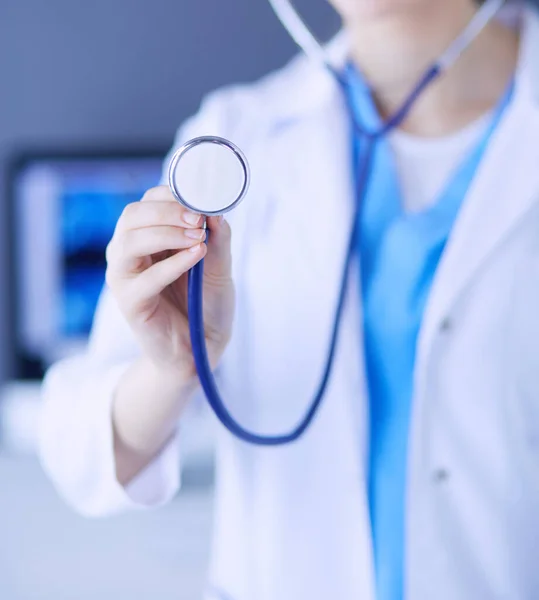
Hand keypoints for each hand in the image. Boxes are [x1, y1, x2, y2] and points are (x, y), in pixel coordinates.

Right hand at [105, 185, 233, 380]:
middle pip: (132, 216)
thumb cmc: (206, 305)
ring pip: (129, 242)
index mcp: (148, 238)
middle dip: (166, 212)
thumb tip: (216, 210)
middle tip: (198, 219)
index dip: (170, 195)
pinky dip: (171, 264)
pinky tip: (196, 256)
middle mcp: (130, 254)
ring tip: (198, 239)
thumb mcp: (219, 268)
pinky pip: (144, 279)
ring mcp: (125, 278)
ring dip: (165, 234)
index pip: (147, 203)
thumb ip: (218, 240)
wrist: (202, 349)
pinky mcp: (130, 303)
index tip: (200, 200)